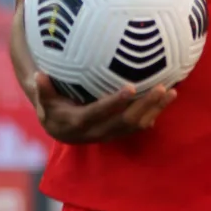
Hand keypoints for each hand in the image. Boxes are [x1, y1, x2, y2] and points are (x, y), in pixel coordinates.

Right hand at [33, 72, 176, 143]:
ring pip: (137, 126)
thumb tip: (37, 75)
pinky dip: (155, 112)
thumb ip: (42, 89)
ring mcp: (111, 134)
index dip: (115, 103)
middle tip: (162, 87)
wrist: (58, 127)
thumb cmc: (51, 105)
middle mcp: (97, 133)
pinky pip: (140, 125)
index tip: (131, 87)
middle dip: (145, 105)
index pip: (99, 113)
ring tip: (172, 92)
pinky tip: (168, 98)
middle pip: (125, 122)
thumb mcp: (43, 99)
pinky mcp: (120, 132)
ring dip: (155, 110)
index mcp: (78, 124)